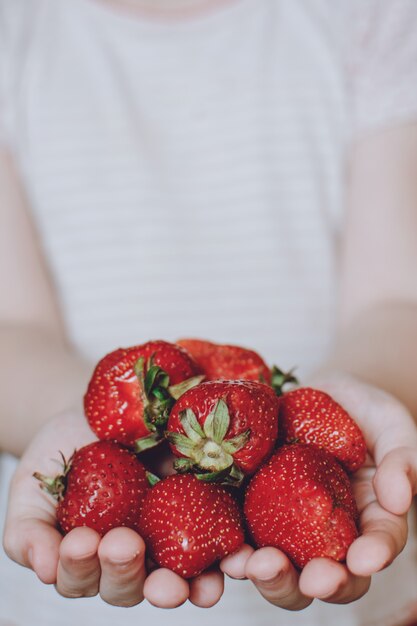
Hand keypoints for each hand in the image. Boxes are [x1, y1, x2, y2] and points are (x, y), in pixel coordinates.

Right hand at [3, 410, 223, 607]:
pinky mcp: (206, 514)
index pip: (82, 577)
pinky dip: (229, 555)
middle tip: (125, 544)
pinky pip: (220, 541)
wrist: (103, 410)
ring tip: (192, 583)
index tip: (82, 539)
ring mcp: (170, 539)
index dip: (80, 566)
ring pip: (180, 578)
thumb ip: (29, 531)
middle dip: (128, 572)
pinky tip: (236, 556)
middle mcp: (132, 557)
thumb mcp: (35, 487)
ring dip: (189, 586)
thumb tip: (43, 568)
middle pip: (132, 585)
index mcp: (89, 558)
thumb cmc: (63, 452)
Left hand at [220, 373, 416, 608]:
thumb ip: (402, 460)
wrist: (318, 395)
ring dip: (267, 576)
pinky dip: (232, 547)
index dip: (372, 556)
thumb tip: (398, 499)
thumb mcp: (393, 428)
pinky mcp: (252, 504)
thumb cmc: (364, 414)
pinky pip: (240, 532)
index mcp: (368, 520)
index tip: (362, 560)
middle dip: (316, 583)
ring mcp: (286, 522)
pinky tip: (226, 550)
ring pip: (279, 567)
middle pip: (323, 577)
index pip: (376, 547)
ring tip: (252, 566)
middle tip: (309, 579)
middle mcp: (326, 533)